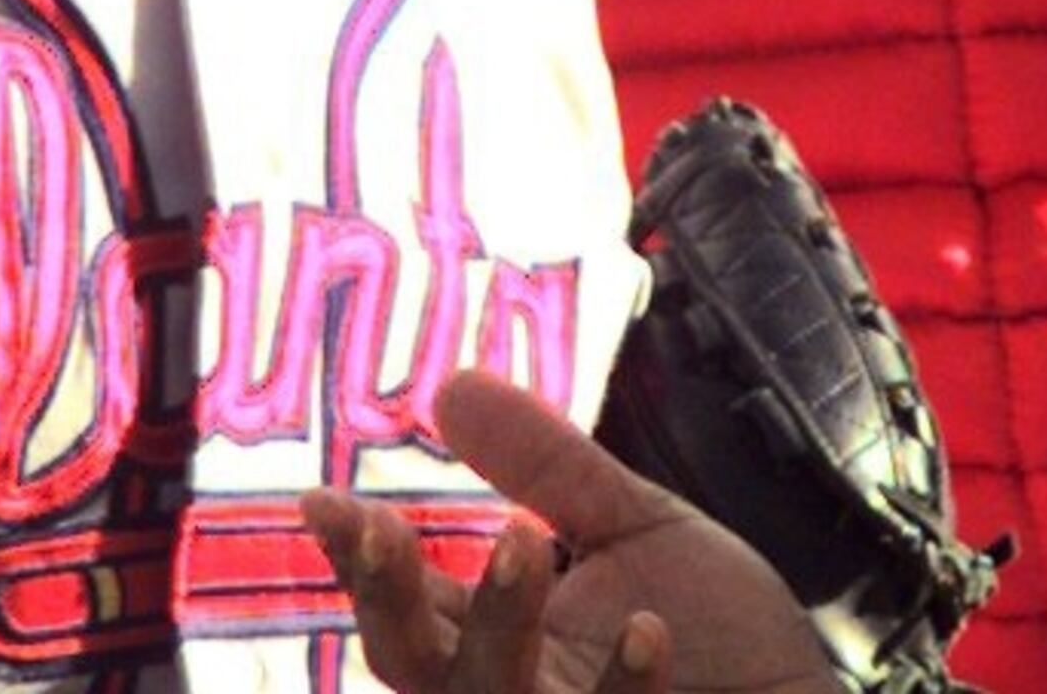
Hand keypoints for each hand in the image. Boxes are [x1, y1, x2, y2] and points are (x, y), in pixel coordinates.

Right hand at [307, 369, 837, 693]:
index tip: (321, 498)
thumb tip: (449, 383)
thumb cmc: (725, 640)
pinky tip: (650, 628)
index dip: (363, 556)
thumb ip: (546, 467)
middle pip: (415, 667)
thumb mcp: (634, 531)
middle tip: (381, 525)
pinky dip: (625, 684)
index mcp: (499, 649)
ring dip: (498, 623)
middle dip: (389, 597)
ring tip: (519, 538)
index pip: (408, 605)